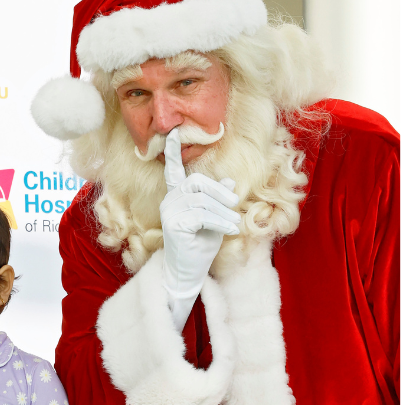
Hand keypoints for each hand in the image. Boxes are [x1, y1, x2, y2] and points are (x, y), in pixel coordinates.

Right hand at [160, 127, 240, 330]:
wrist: (189, 271)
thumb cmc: (201, 246)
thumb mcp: (215, 219)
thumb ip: (219, 200)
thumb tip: (228, 181)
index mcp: (178, 196)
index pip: (173, 171)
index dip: (172, 152)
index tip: (173, 132)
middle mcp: (170, 200)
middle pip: (197, 183)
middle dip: (220, 192)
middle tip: (235, 206)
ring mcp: (169, 211)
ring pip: (203, 201)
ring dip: (224, 213)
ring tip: (234, 224)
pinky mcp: (174, 224)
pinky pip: (203, 215)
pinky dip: (220, 222)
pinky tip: (230, 230)